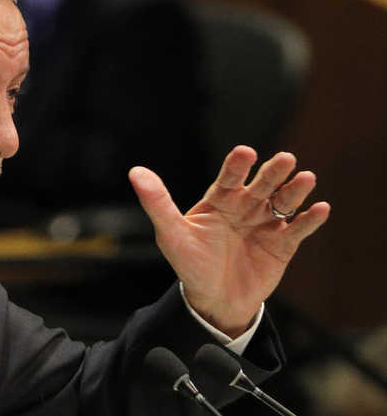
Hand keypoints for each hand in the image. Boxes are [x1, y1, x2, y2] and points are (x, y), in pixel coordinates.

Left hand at [129, 145, 329, 336]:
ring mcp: (265, 225)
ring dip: (294, 191)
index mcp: (219, 201)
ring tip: (305, 178)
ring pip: (282, 203)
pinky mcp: (282, 245)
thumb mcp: (171, 234)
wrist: (213, 301)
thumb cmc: (190, 265)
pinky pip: (297, 230)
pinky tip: (319, 209)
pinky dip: (309, 220)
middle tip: (285, 159)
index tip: (245, 152)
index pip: (229, 178)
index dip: (237, 166)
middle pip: (260, 186)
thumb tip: (135, 171)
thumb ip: (157, 203)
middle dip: (272, 173)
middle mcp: (244, 208)